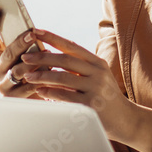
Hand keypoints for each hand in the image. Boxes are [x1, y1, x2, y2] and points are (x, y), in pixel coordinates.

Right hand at [0, 12, 40, 98]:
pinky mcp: (12, 98)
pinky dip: (39, 78)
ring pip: (17, 70)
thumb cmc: (34, 71)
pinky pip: (27, 87)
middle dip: (19, 43)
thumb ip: (27, 45)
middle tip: (31, 35)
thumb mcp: (29, 56)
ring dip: (33, 62)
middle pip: (7, 54)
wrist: (36, 99)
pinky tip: (50, 72)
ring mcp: (3, 84)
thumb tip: (33, 31)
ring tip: (47, 54)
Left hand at [18, 28, 139, 143]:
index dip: (52, 38)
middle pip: (65, 60)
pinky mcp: (91, 105)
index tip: (35, 31)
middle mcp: (97, 72)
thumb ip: (80, 66)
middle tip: (25, 57)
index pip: (71, 46)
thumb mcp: (98, 76)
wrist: (126, 119)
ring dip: (42, 76)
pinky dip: (50, 93)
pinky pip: (65, 96)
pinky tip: (39, 91)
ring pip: (63, 77)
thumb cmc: (106, 97)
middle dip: (42, 57)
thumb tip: (52, 54)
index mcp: (97, 62)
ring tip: (28, 75)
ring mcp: (95, 88)